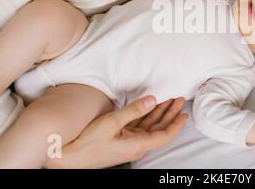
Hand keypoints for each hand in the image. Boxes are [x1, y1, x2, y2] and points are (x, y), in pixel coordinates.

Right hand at [44, 96, 188, 168]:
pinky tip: (150, 106)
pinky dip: (146, 115)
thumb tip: (152, 99)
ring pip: (150, 126)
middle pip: (160, 128)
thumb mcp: (112, 123)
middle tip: (179, 99)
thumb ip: (133, 110)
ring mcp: (129, 142)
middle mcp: (137, 145)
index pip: (165, 135)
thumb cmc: (88, 142)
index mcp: (138, 144)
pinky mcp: (122, 139)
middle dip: (171, 113)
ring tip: (169, 99)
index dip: (176, 124)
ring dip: (159, 112)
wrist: (69, 156)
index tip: (185, 113)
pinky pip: (139, 126)